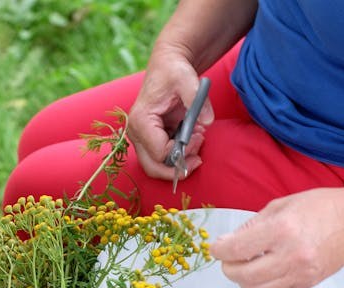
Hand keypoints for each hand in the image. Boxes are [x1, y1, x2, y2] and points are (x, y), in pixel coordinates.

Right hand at [126, 49, 213, 179]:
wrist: (168, 65)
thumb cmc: (174, 70)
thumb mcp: (187, 80)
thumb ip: (197, 100)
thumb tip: (207, 122)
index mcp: (141, 120)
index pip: (159, 153)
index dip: (182, 151)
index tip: (199, 136)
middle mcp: (135, 132)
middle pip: (152, 167)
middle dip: (177, 167)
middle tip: (198, 158)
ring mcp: (140, 137)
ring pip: (156, 165)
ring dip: (179, 160)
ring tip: (197, 140)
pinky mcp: (148, 138)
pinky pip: (162, 157)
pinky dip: (178, 154)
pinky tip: (192, 138)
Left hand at [210, 188, 343, 287]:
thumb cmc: (319, 208)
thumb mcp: (281, 205)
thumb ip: (252, 225)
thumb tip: (227, 242)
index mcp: (282, 229)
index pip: (237, 249)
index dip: (219, 250)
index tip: (216, 247)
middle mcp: (291, 255)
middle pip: (243, 275)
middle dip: (229, 268)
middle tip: (228, 259)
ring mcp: (300, 273)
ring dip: (243, 280)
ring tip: (244, 266)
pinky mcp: (306, 284)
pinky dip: (260, 286)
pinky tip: (261, 273)